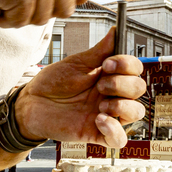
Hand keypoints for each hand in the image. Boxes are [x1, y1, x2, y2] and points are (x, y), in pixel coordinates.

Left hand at [14, 29, 143, 148]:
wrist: (32, 102)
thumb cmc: (53, 82)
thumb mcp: (76, 64)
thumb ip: (99, 51)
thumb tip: (116, 31)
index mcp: (110, 75)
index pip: (134, 69)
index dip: (127, 65)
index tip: (107, 64)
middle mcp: (113, 94)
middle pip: (139, 88)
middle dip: (122, 84)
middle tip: (100, 85)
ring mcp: (107, 114)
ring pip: (136, 112)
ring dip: (123, 106)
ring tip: (101, 104)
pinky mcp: (97, 133)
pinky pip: (119, 139)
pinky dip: (115, 130)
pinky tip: (99, 120)